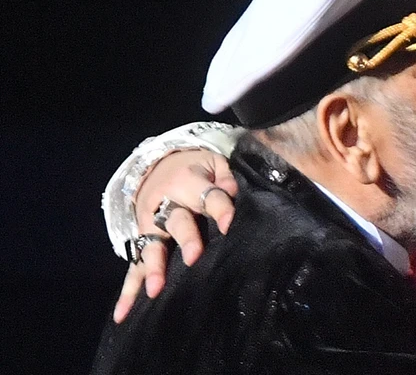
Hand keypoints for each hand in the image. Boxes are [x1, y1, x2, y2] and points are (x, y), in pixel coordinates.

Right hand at [113, 149, 237, 322]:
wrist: (157, 165)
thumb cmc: (195, 169)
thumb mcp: (214, 163)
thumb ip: (225, 178)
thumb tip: (232, 193)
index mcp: (187, 181)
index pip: (208, 196)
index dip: (220, 209)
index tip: (230, 224)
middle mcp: (166, 204)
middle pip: (177, 221)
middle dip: (185, 239)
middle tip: (193, 258)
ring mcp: (150, 224)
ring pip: (152, 246)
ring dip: (154, 267)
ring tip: (156, 289)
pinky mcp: (141, 240)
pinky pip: (134, 266)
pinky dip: (128, 291)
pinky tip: (123, 313)